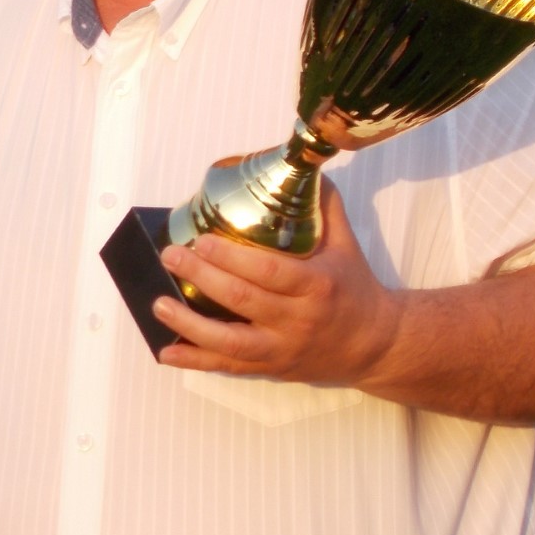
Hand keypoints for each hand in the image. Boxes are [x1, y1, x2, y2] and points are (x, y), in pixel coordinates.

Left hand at [151, 180, 402, 386]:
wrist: (375, 345)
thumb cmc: (353, 287)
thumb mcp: (345, 244)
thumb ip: (322, 205)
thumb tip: (295, 166)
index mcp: (316, 285)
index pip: (269, 271)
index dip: (232, 258)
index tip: (202, 241)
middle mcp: (298, 320)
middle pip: (242, 300)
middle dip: (202, 277)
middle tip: (170, 257)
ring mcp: (283, 348)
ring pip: (230, 342)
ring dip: (189, 324)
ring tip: (159, 303)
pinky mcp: (271, 368)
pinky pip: (228, 367)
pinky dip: (195, 361)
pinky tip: (166, 351)